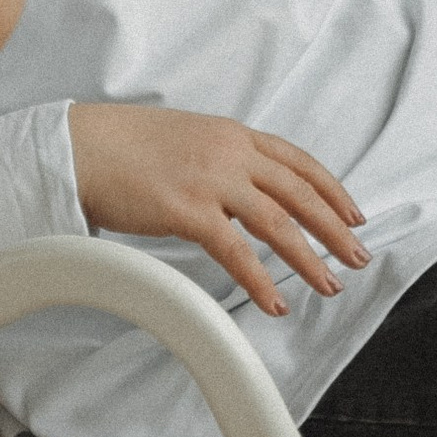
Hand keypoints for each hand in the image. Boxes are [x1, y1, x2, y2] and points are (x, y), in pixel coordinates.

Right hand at [67, 106, 367, 315]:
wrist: (78, 145)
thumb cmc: (119, 145)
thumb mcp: (183, 138)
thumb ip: (217, 157)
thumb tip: (237, 184)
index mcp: (231, 134)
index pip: (298, 161)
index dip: (331, 190)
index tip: (352, 213)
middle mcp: (229, 153)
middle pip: (300, 193)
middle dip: (335, 228)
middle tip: (357, 255)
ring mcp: (211, 180)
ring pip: (279, 223)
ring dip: (309, 258)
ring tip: (329, 284)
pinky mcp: (188, 210)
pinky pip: (237, 252)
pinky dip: (261, 281)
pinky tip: (274, 302)